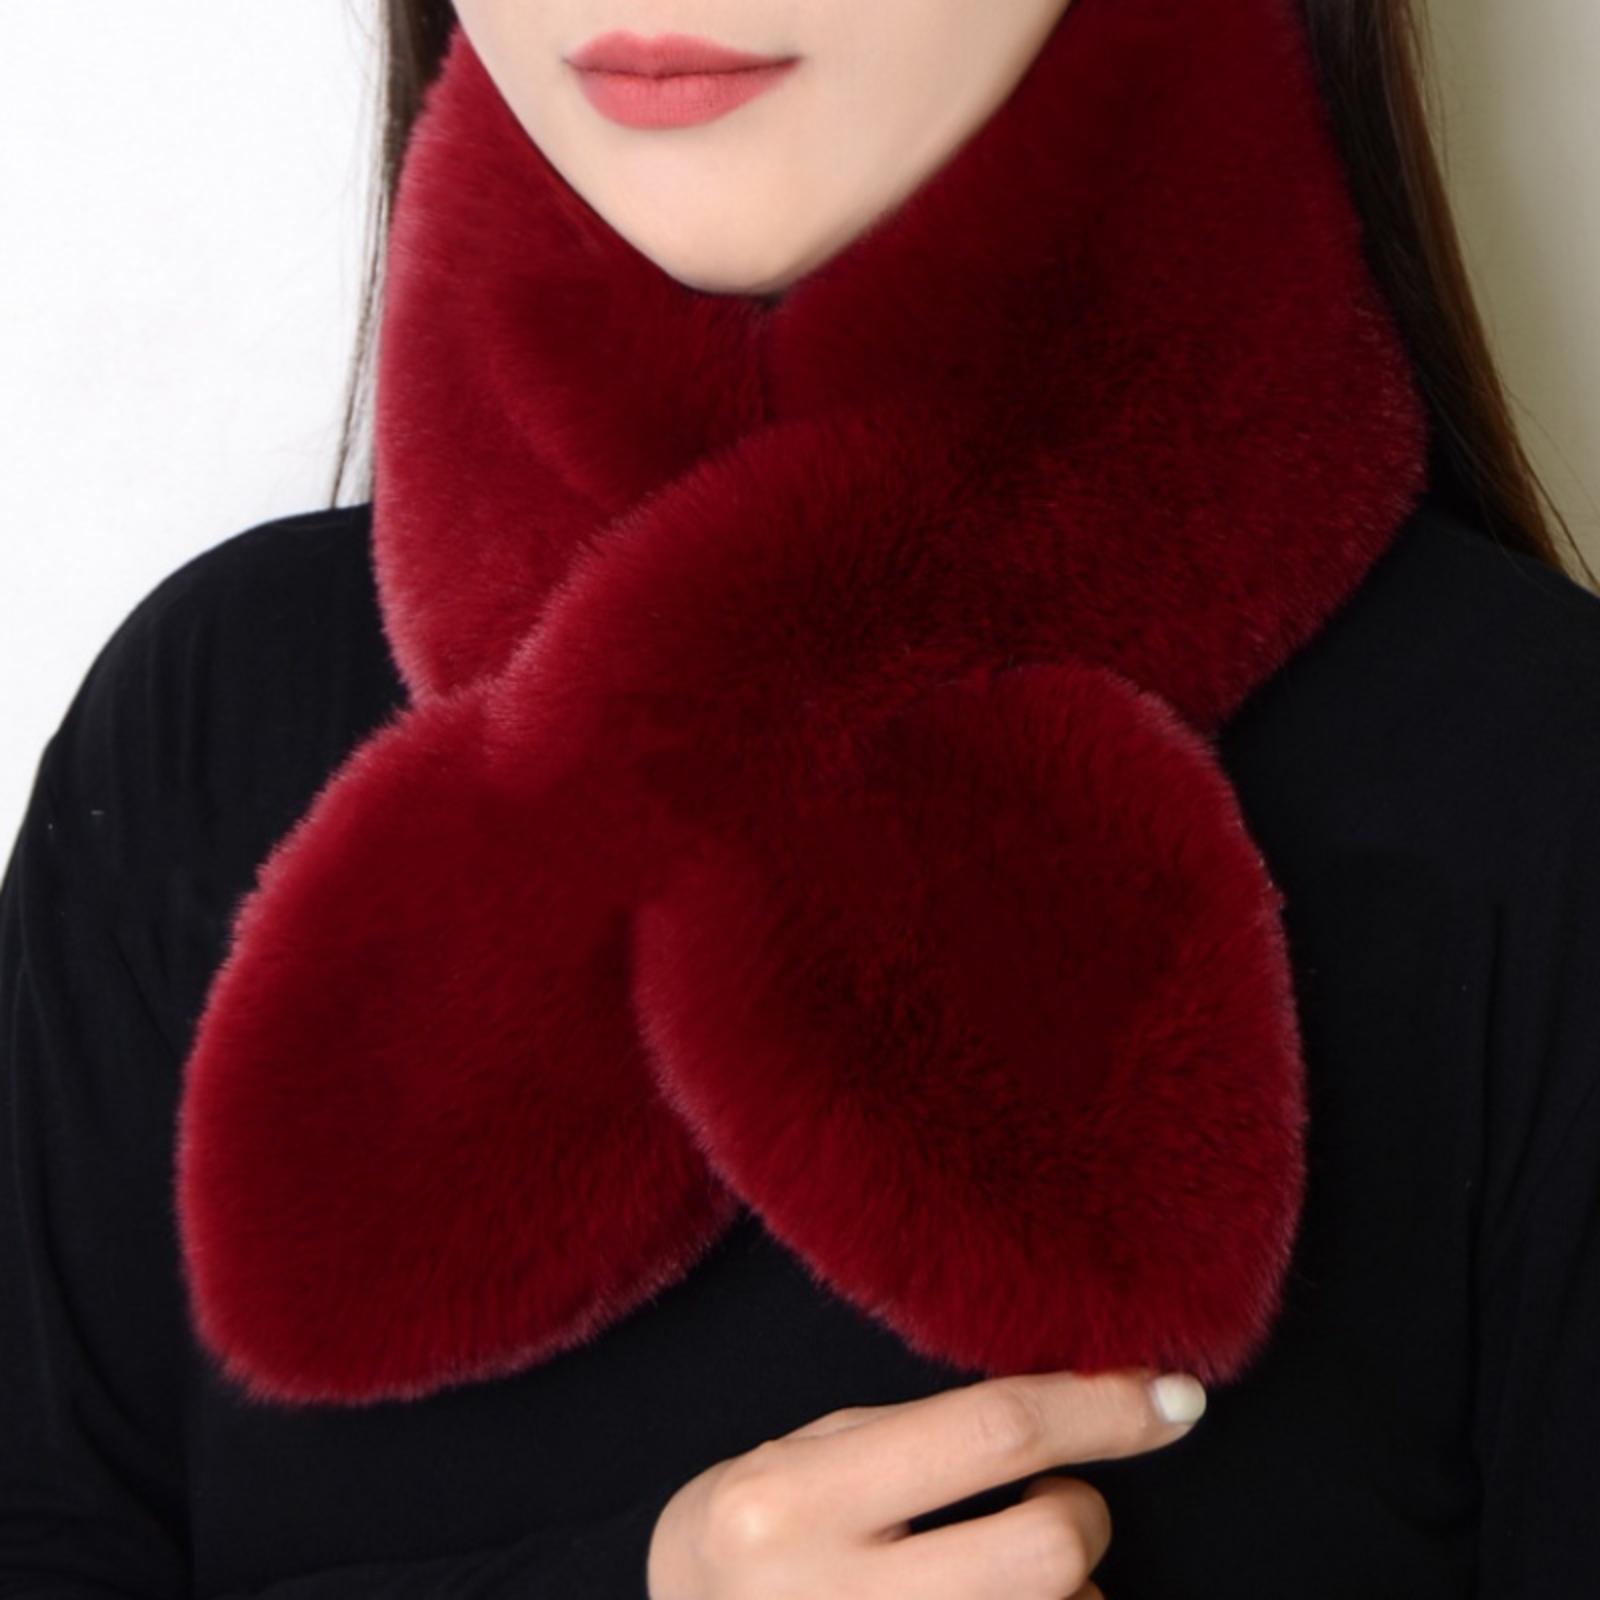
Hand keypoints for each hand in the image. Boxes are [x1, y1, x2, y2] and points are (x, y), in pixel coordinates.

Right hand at [645, 1366, 1205, 1598]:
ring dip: (1069, 1592)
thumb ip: (922, 1438)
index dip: (1099, 1409)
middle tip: (1050, 1503)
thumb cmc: (752, 1536)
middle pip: (1048, 1550)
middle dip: (1082, 1515)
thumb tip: (1067, 1419)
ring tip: (998, 1579)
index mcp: (798, 1502)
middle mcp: (836, 1599)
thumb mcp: (809, 1456)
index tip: (1173, 1397)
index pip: (988, 1433)